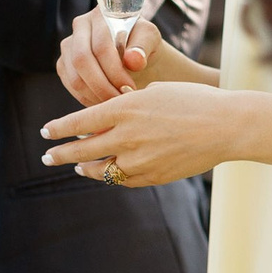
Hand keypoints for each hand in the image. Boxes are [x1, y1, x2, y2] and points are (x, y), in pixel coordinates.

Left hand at [40, 81, 255, 185]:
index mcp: (124, 108)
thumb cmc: (194, 101)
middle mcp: (126, 136)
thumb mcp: (155, 92)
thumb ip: (128, 105)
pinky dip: (112, 175)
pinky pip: (123, 179)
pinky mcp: (153, 176)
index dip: (58, 128)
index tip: (45, 131)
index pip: (78, 121)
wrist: (226, 125)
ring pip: (100, 168)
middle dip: (60, 153)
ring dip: (85, 167)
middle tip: (47, 156)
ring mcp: (139, 159)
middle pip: (81, 149)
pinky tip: (107, 172)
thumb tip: (109, 120)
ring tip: (76, 165)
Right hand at [56, 8, 218, 105]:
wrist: (134, 51)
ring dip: (95, 96)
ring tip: (116, 104)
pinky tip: (105, 104)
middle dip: (103, 86)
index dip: (114, 71)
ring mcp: (68, 46)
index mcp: (101, 15)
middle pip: (82, 61)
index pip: (101, 47)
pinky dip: (88, 99)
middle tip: (121, 101)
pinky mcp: (64, 64)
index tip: (130, 89)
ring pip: (74, 77)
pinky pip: (71, 87)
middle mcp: (80, 27)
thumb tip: (133, 60)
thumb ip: (143, 47)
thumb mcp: (150, 39)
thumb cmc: (143, 42)